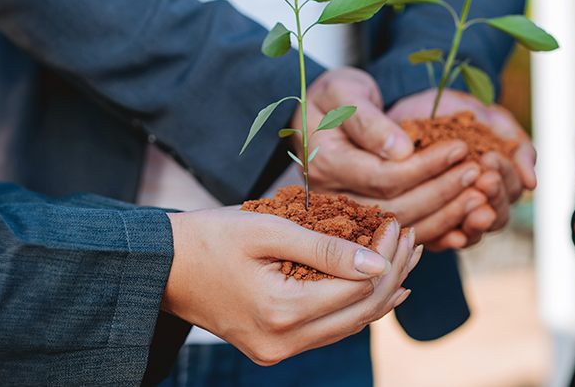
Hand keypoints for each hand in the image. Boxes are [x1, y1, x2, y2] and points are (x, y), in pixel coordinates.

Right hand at [163, 208, 421, 365]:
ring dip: (380, 294)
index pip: (357, 287)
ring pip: (348, 327)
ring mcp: (277, 351)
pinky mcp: (273, 349)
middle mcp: (283, 342)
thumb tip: (378, 263)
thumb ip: (324, 247)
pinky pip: (327, 331)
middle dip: (393, 275)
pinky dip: (354, 308)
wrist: (162, 267)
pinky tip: (375, 290)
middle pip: (360, 312)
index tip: (397, 222)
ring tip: (405, 260)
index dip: (386, 255)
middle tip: (412, 239)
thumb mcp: (267, 229)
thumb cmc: (209, 238)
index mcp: (281, 310)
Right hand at [301, 69, 483, 248]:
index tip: (460, 148)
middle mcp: (333, 197)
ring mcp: (346, 213)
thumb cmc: (334, 97)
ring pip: (401, 225)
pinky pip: (401, 234)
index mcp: (327, 164)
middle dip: (442, 192)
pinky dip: (436, 229)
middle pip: (396, 207)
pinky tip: (463, 219)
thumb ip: (368, 120)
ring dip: (445, 215)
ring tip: (479, 195)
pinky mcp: (363, 220)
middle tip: (477, 173)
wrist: (318, 116)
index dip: (426, 166)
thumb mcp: (345, 92)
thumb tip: (402, 151)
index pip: (384, 176)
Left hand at [388, 89, 537, 248]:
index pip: (510, 193)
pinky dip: (447, 240)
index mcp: (498, 183)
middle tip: (484, 179)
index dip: (505, 178)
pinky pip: (437, 242)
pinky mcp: (423, 223)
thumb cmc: (456, 112)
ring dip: (475, 221)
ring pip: (471, 234)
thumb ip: (517, 147)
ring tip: (472, 200)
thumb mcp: (491, 121)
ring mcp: (451, 216)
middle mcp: (477, 204)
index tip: (491, 160)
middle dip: (493, 198)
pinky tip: (453, 235)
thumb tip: (532, 184)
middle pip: (496, 217)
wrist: (409, 108)